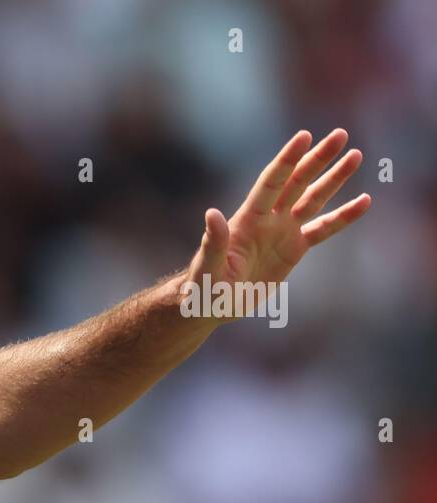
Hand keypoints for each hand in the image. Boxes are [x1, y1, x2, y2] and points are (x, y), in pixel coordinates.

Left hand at [185, 129, 370, 319]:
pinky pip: (323, 229)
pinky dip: (343, 217)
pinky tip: (364, 201)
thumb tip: (212, 214)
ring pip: (313, 199)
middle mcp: (268, 219)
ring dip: (334, 179)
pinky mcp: (294, 249)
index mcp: (247, 219)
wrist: (212, 303)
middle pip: (297, 182)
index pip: (271, 182)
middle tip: (341, 135)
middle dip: (318, 159)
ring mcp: (282, 232)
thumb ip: (213, 242)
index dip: (287, 160)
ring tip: (355, 155)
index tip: (304, 137)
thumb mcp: (207, 267)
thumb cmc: (203, 286)